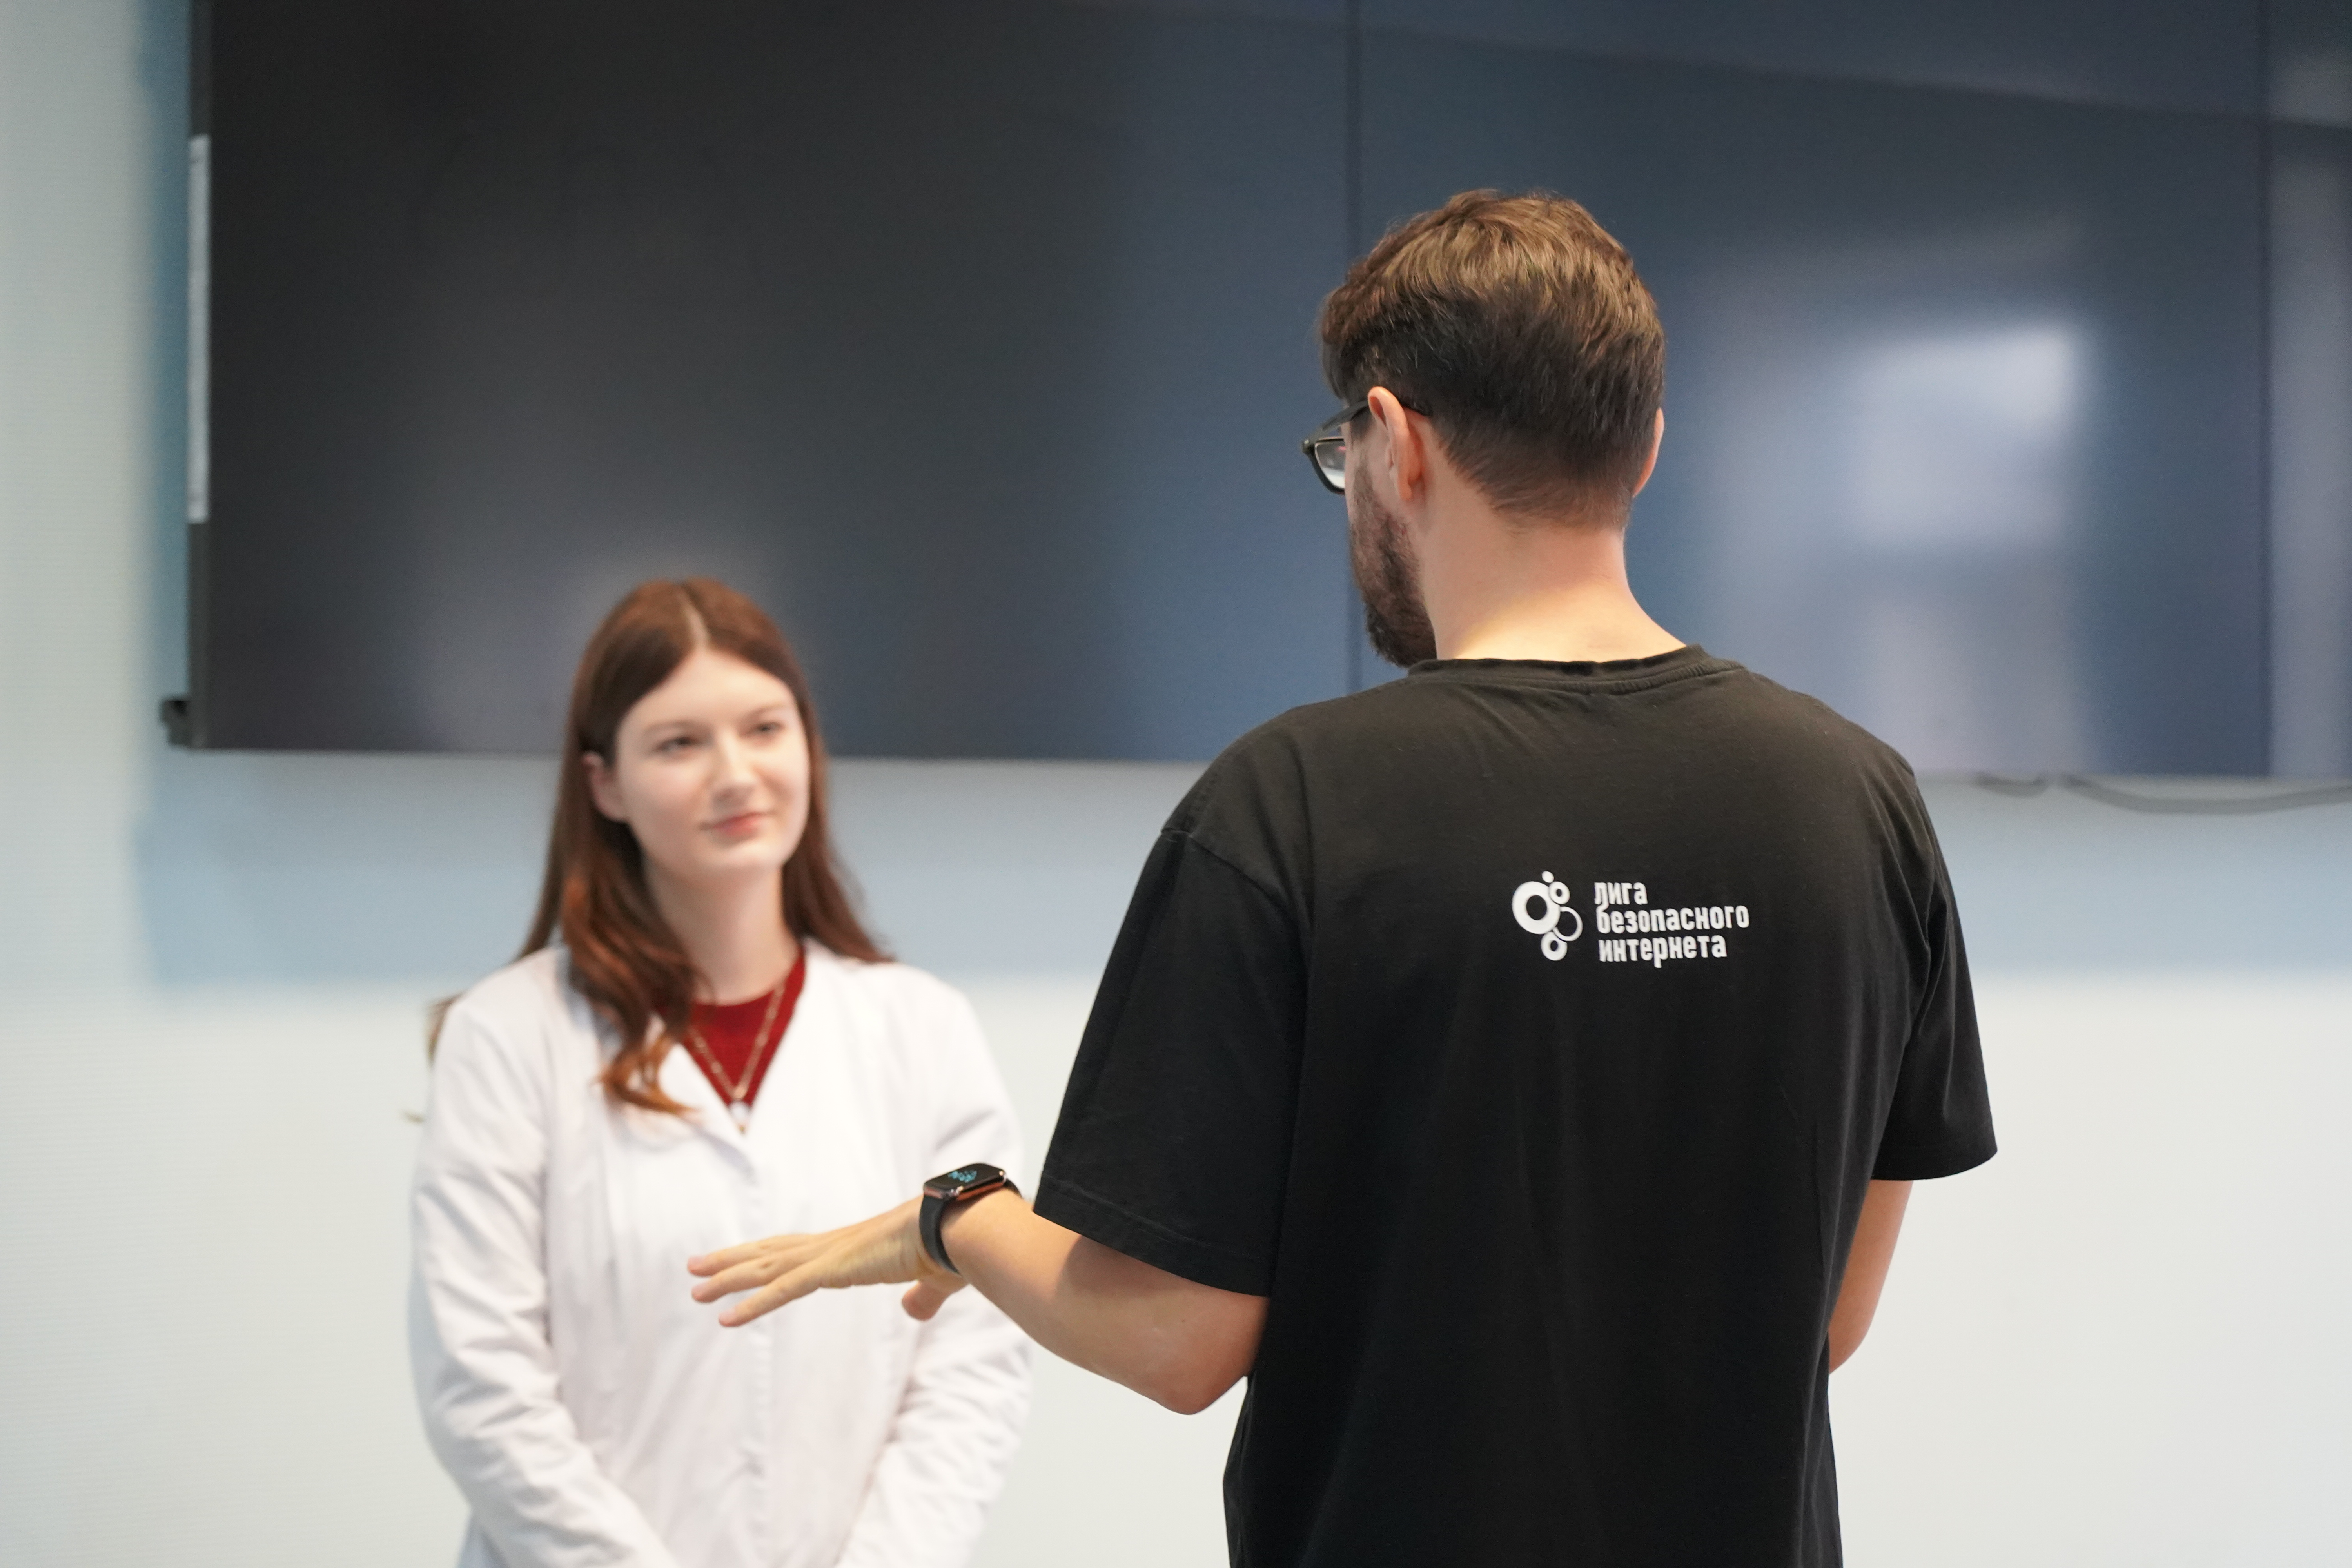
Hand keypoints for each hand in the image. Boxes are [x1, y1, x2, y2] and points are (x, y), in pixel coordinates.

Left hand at [687, 1197, 965, 1326]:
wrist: (960, 1230)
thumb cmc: (952, 1250)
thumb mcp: (931, 1280)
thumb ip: (919, 1298)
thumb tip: (914, 1310)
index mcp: (852, 1248)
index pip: (796, 1250)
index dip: (764, 1255)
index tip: (738, 1259)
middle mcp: (833, 1246)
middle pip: (770, 1251)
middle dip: (731, 1260)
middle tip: (694, 1267)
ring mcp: (830, 1255)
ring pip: (766, 1267)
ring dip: (727, 1278)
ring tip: (694, 1288)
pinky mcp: (834, 1268)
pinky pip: (783, 1289)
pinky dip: (752, 1303)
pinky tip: (725, 1318)